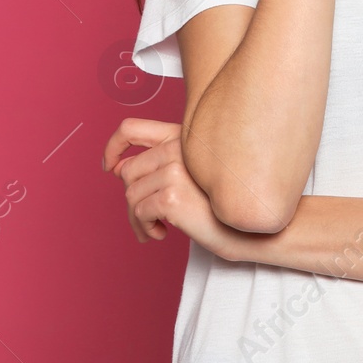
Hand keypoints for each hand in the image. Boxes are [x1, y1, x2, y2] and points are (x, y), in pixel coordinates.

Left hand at [102, 117, 247, 259]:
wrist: (253, 228)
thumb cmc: (224, 203)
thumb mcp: (190, 174)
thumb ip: (157, 163)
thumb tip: (117, 168)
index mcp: (182, 136)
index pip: (131, 128)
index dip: (112, 146)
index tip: (110, 166)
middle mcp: (178, 147)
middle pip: (129, 171)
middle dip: (132, 198)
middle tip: (146, 217)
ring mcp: (174, 170)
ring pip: (130, 194)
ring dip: (137, 218)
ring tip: (154, 228)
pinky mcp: (171, 195)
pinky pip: (139, 212)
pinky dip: (144, 227)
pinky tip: (161, 234)